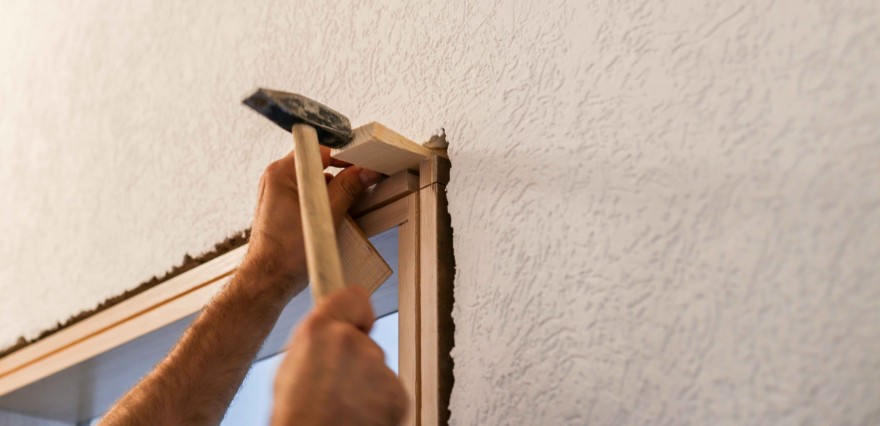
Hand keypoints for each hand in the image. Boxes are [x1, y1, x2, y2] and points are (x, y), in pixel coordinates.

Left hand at [239, 146, 380, 302]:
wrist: (268, 279)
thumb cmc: (286, 253)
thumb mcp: (325, 216)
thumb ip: (347, 188)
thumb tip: (366, 171)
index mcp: (281, 173)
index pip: (319, 149)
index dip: (344, 155)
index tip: (362, 164)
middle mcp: (277, 178)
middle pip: (318, 163)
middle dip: (341, 174)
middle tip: (359, 185)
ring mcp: (279, 193)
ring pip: (315, 180)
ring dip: (334, 191)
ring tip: (345, 206)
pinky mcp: (284, 207)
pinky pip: (310, 195)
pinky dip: (324, 202)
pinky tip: (333, 217)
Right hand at [272, 287, 406, 425]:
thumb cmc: (296, 418)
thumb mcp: (289, 370)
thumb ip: (315, 344)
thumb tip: (328, 335)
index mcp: (318, 332)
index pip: (354, 297)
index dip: (357, 313)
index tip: (358, 325)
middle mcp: (351, 342)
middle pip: (364, 344)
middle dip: (356, 362)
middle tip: (336, 389)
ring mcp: (377, 368)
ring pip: (377, 370)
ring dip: (367, 386)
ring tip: (344, 408)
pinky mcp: (397, 393)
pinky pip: (390, 393)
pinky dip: (380, 406)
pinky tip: (360, 418)